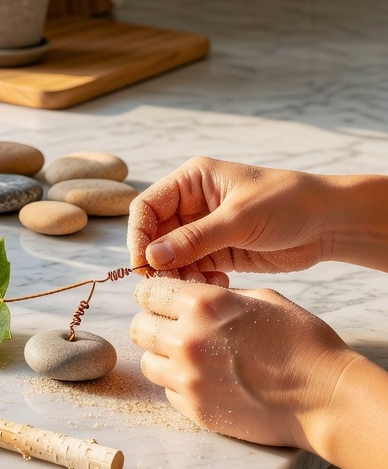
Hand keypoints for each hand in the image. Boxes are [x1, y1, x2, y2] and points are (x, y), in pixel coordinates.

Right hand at [128, 158, 336, 278]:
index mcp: (192, 180)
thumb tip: (152, 257)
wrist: (330, 222)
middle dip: (158, 261)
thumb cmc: (288, 203)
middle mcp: (194, 203)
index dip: (139, 235)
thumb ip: (195, 238)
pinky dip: (198, 280)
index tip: (143, 264)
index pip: (147, 207)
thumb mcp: (239, 218)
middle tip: (167, 286)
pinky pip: (195, 268)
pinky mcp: (222, 251)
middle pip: (156, 235)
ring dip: (178, 274)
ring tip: (195, 288)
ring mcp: (207, 229)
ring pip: (174, 256)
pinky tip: (217, 285)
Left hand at [129, 276, 356, 448]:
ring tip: (189, 356)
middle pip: (139, 327)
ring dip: (162, 356)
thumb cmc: (301, 343)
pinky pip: (167, 391)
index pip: (148, 291)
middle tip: (172, 328)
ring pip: (147, 362)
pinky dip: (178, 384)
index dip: (154, 294)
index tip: (162, 300)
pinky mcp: (196, 410)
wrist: (324, 397)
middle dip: (153, 324)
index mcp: (202, 304)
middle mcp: (187, 340)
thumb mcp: (261, 299)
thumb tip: (194, 297)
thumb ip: (219, 296)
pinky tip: (204, 379)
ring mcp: (189, 379)